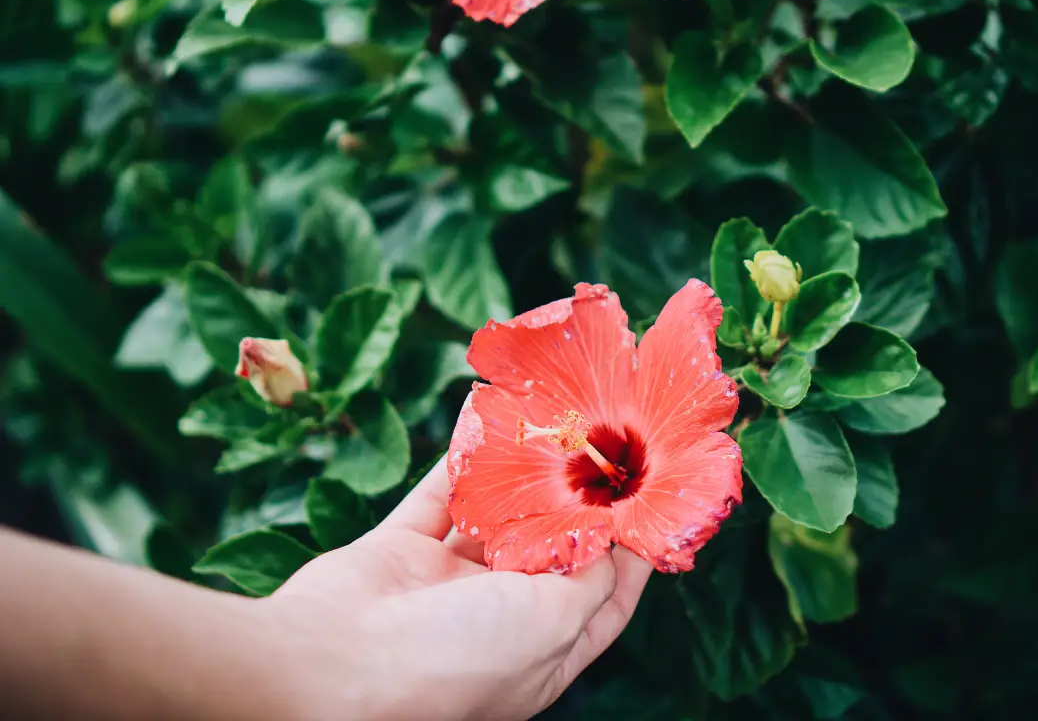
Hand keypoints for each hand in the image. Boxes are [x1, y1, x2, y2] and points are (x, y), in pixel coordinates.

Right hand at [267, 456, 653, 720]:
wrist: (334, 666)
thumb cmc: (457, 658)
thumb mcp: (553, 622)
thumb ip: (588, 576)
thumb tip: (613, 539)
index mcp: (538, 657)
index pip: (601, 604)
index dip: (630, 558)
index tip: (652, 505)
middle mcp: (494, 622)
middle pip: (548, 555)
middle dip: (575, 505)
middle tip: (604, 450)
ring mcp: (443, 587)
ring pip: (493, 521)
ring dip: (519, 478)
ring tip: (554, 429)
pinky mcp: (398, 553)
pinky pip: (438, 496)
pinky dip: (460, 461)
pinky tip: (486, 422)